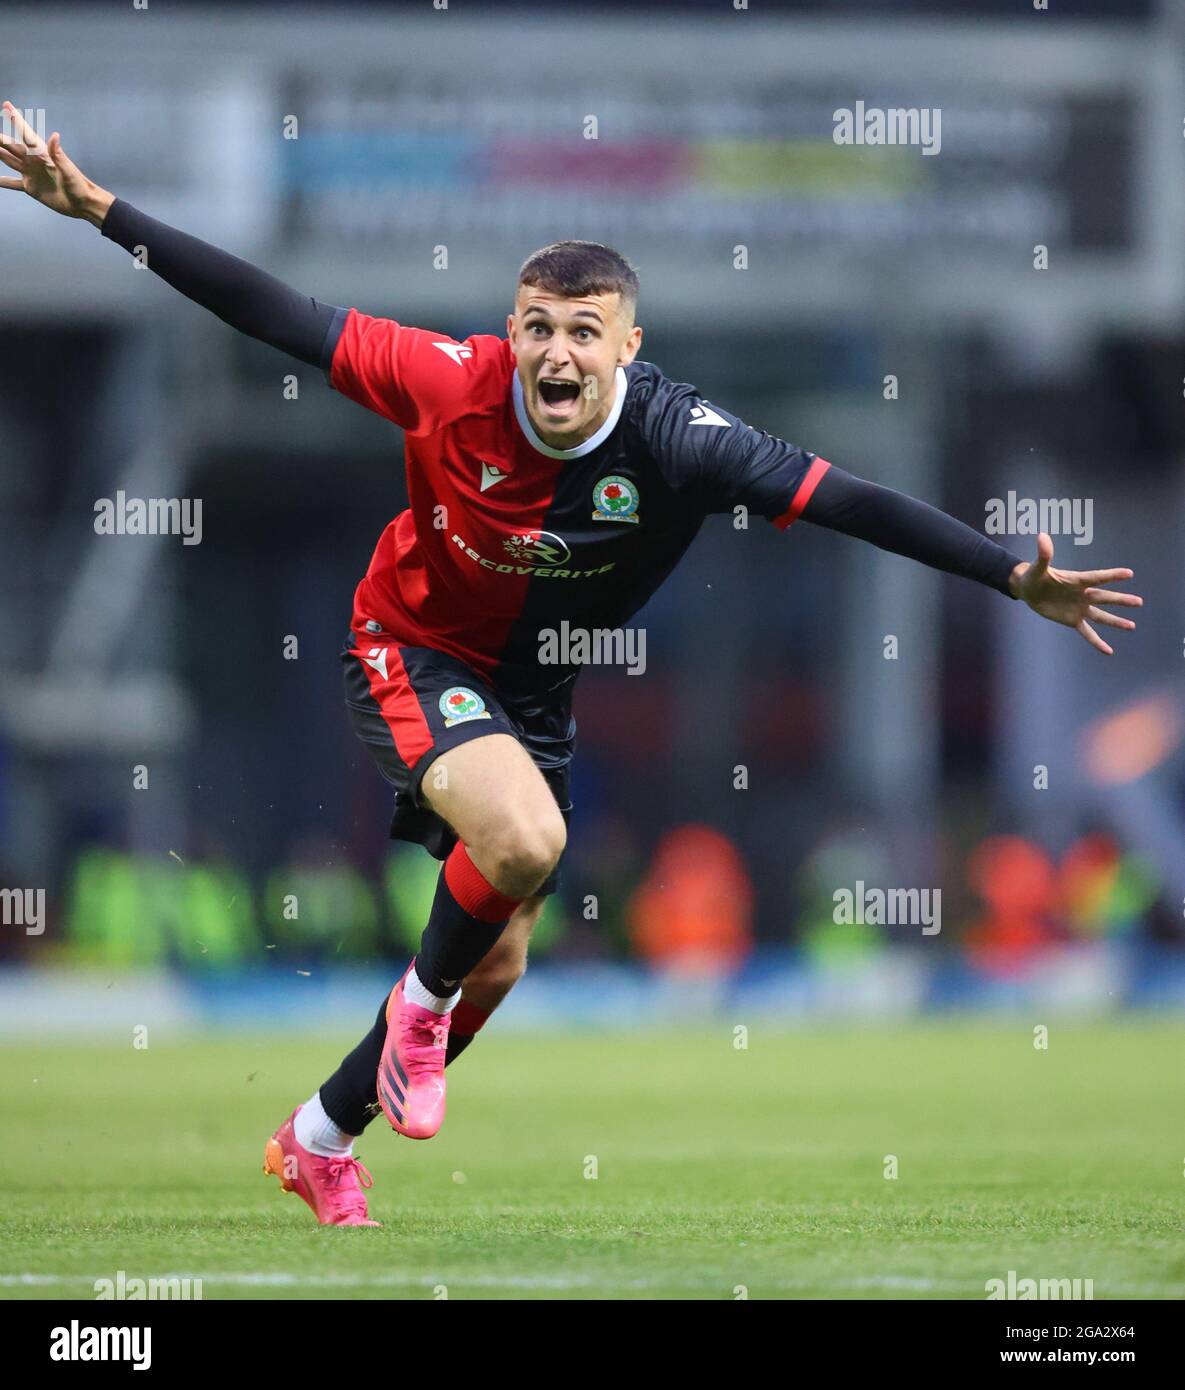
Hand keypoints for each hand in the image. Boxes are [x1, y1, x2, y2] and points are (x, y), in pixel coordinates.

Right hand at [0, 101, 112, 223]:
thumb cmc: (79, 186)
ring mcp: (31, 173)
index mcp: (43, 154)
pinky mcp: (31, 187)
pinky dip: (3, 182)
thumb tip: (55, 135)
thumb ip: (59, 154)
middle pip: (11, 145)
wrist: (83, 204)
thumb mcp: (69, 171)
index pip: (25, 134)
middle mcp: (33, 161)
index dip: (16, 120)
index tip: (6, 105)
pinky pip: (13, 183)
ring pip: (9, 160)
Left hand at [1008, 532, 1140, 654]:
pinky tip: (1108, 650)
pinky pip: (1087, 633)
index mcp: (1076, 580)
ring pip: (1101, 616)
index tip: (1129, 573)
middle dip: (1121, 600)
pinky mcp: (1073, 620)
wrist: (1028, 590)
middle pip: (1104, 598)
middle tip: (1139, 602)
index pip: (1096, 578)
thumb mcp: (1037, 567)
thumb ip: (1044, 554)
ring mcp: (1079, 608)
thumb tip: (1042, 536)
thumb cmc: (1034, 575)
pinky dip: (1097, 642)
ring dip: (1115, 621)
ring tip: (1132, 626)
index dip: (1111, 576)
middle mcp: (1082, 595)